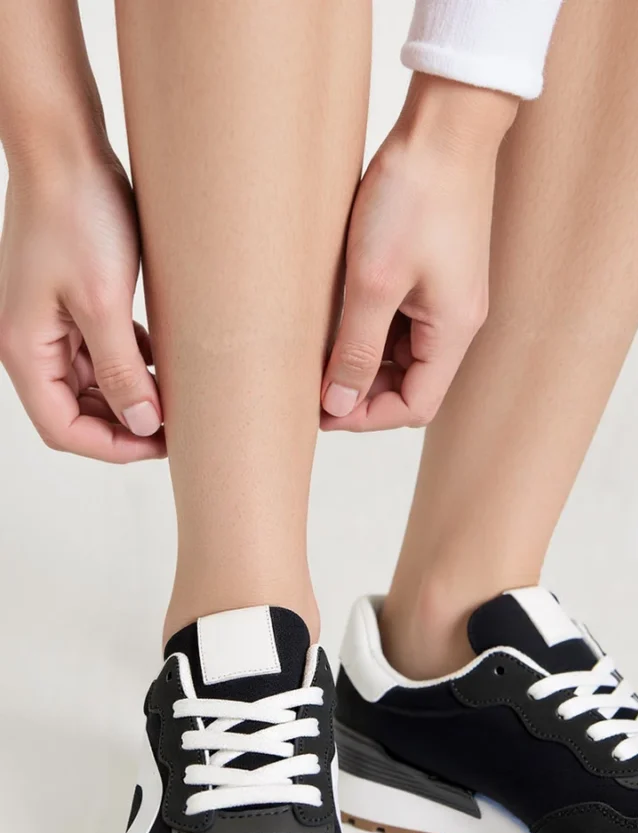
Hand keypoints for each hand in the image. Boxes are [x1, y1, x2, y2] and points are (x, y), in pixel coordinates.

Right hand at [0, 148, 164, 461]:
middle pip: (77, 410)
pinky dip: (129, 363)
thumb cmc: (77, 216)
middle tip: (178, 425)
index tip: (162, 443)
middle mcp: (31, 343)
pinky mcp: (71, 302)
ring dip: (130, 394)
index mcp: (25, 350)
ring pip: (92, 383)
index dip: (113, 446)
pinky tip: (161, 360)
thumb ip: (122, 371)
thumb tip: (143, 424)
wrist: (66, 147)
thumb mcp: (105, 303)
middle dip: (125, 423)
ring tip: (176, 396)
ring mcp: (49, 322)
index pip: (64, 428)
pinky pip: (99, 350)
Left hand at [321, 75, 516, 431]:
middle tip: (311, 383)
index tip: (320, 410)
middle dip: (361, 390)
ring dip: (363, 358)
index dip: (366, 416)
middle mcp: (456, 321)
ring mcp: (446, 296)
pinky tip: (337, 316)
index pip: (414, 405)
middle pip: (410, 383)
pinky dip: (370, 328)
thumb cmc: (414, 197)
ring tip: (317, 350)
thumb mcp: (374, 283)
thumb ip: (356, 350)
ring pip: (402, 353)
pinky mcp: (433, 272)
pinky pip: (402, 320)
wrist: (444, 125)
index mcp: (453, 332)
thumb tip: (337, 404)